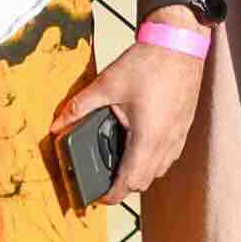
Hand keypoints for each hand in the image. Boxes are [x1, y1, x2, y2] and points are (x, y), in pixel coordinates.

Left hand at [51, 40, 208, 210]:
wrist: (180, 43)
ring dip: (141, 172)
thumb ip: (78, 107)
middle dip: (124, 186)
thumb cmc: (147, 63)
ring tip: (122, 161)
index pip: (130, 182)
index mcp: (147, 138)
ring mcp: (178, 134)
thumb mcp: (106, 85)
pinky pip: (170, 154)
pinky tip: (142, 142)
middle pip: (145, 182)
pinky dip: (154, 158)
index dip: (112, 196)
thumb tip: (56, 124)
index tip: (98, 197)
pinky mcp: (184, 125)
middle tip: (105, 179)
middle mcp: (166, 142)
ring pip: (160, 169)